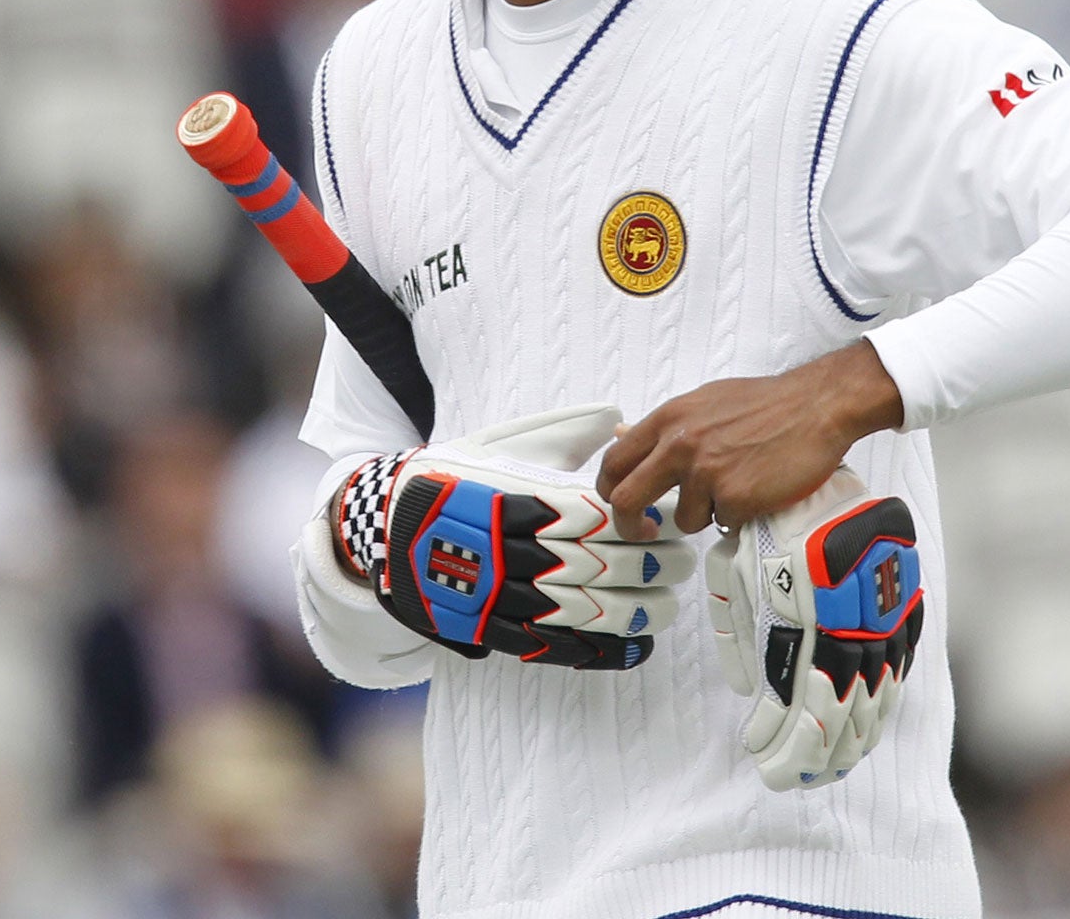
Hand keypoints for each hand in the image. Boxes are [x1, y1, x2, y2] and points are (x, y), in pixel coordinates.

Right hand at [333, 403, 696, 669]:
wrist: (385, 527)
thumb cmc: (454, 479)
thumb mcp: (498, 444)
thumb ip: (559, 432)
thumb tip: (617, 418)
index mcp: (510, 499)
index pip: (587, 516)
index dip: (636, 523)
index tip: (670, 522)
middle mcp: (504, 550)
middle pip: (592, 564)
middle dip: (647, 566)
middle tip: (683, 563)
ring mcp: (496, 596)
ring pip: (578, 611)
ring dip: (633, 611)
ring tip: (668, 605)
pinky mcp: (490, 629)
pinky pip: (553, 647)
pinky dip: (599, 650)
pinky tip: (635, 646)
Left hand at [596, 342, 903, 537]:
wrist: (816, 406)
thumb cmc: (766, 404)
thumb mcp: (705, 401)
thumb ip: (667, 426)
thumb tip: (624, 436)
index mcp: (669, 419)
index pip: (615, 461)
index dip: (611, 489)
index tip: (621, 503)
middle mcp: (679, 445)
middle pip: (626, 499)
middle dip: (630, 525)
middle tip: (645, 531)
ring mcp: (706, 473)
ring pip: (685, 518)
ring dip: (707, 513)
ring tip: (736, 488)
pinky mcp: (735, 497)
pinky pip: (724, 523)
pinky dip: (738, 516)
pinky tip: (758, 492)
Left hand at [706, 467, 923, 789]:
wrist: (825, 476)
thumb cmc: (769, 525)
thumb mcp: (733, 572)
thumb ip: (738, 633)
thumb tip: (752, 692)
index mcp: (805, 620)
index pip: (800, 704)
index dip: (783, 743)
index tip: (763, 763)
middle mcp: (850, 626)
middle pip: (840, 713)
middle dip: (815, 755)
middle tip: (793, 779)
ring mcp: (881, 619)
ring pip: (873, 696)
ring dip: (851, 739)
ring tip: (830, 768)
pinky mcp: (899, 607)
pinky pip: (897, 667)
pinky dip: (882, 703)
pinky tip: (868, 726)